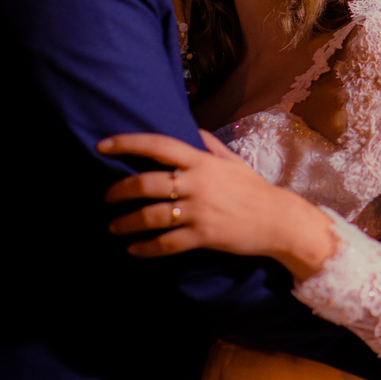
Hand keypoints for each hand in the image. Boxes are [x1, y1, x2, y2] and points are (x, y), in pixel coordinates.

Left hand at [97, 131, 336, 278]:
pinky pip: (166, 244)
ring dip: (125, 223)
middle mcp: (197, 183)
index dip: (127, 143)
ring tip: (113, 227)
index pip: (158, 145)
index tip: (102, 145)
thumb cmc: (254, 190)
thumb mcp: (234, 162)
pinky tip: (133, 250)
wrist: (278, 220)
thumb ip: (211, 145)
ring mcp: (199, 210)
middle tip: (105, 197)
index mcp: (202, 161)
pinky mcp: (203, 236)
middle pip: (145, 183)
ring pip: (150, 216)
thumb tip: (194, 129)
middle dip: (118, 190)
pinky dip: (145, 249)